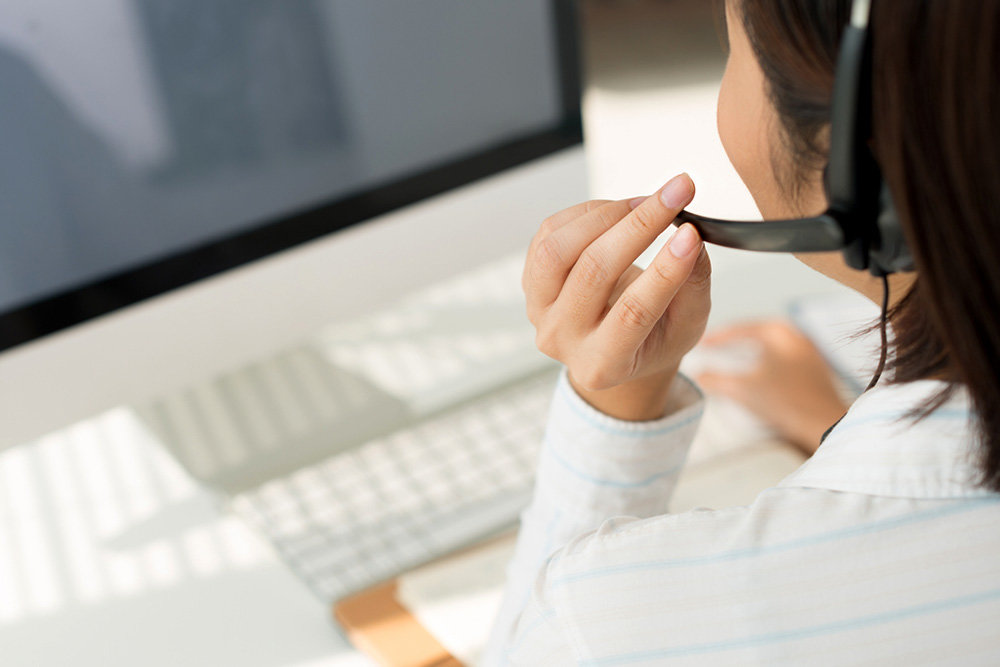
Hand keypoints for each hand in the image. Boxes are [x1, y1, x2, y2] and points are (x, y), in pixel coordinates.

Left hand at [523, 173, 711, 420]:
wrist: (614, 347)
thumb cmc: (653, 338)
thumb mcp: (687, 325)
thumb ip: (693, 286)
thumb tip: (691, 238)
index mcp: (603, 365)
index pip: (632, 313)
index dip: (663, 271)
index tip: (690, 234)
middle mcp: (563, 339)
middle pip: (592, 273)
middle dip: (640, 226)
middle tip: (677, 194)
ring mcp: (540, 309)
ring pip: (559, 249)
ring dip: (606, 214)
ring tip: (645, 203)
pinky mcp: (531, 278)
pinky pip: (550, 233)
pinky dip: (589, 212)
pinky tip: (619, 212)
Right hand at [695, 321, 848, 453]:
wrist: (825, 424)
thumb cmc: (786, 401)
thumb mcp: (743, 389)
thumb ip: (715, 380)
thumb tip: (697, 376)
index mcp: (778, 332)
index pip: (740, 328)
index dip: (717, 337)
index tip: (700, 344)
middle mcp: (796, 335)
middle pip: (757, 335)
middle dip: (734, 343)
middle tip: (714, 349)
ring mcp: (809, 352)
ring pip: (771, 347)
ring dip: (750, 354)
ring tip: (733, 362)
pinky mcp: (815, 369)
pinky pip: (783, 359)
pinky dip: (765, 364)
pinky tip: (758, 377)